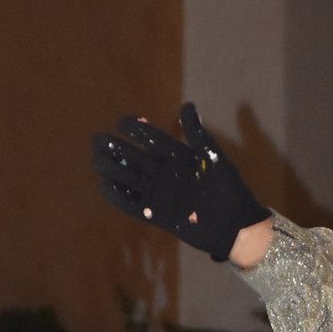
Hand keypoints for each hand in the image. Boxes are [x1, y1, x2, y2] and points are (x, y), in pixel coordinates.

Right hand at [91, 103, 269, 261]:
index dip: (138, 129)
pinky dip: (119, 197)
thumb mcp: (213, 158)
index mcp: (177, 157)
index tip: (122, 121)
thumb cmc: (228, 189)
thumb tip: (186, 105)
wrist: (235, 226)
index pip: (152, 139)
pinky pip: (133, 205)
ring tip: (97, 159)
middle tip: (98, 139)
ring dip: (113, 169)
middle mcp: (165, 174)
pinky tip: (104, 186)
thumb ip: (198, 135)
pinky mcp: (157, 215)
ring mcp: (160, 194)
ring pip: (130, 179)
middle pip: (135, 158)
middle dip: (117, 148)